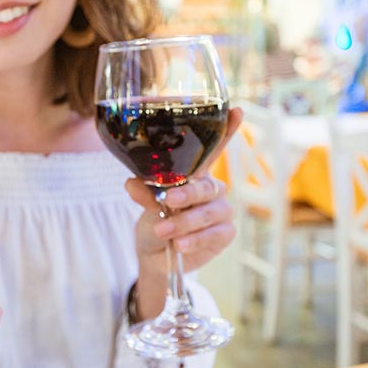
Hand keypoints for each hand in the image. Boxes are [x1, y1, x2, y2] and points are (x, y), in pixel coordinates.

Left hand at [125, 107, 241, 320]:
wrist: (156, 258)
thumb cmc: (154, 223)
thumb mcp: (146, 207)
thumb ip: (145, 194)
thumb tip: (131, 183)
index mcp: (194, 175)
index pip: (213, 149)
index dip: (227, 130)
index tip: (236, 110)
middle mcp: (210, 190)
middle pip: (207, 185)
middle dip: (188, 193)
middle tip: (170, 201)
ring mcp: (220, 211)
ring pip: (209, 211)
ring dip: (185, 222)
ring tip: (163, 230)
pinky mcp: (225, 233)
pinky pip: (215, 232)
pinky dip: (195, 238)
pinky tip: (180, 245)